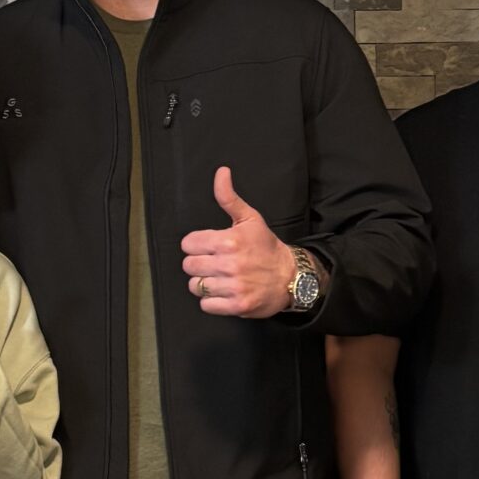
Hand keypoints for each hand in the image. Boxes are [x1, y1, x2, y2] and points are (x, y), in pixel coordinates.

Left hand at [180, 167, 297, 317]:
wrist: (290, 276)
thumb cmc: (266, 247)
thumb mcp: (250, 218)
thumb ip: (228, 197)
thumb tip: (221, 172)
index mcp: (228, 240)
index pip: (187, 244)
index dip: (195, 245)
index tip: (207, 247)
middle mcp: (229, 264)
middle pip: (188, 265)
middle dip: (198, 264)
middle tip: (213, 263)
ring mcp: (233, 286)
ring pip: (195, 286)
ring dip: (204, 283)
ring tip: (218, 278)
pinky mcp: (236, 306)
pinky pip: (206, 305)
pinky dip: (211, 301)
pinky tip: (223, 292)